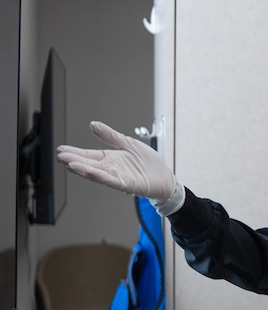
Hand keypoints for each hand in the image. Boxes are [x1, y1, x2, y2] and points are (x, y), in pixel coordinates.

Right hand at [57, 121, 173, 200]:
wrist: (165, 177)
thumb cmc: (149, 163)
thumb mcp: (128, 144)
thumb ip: (111, 136)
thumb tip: (93, 124)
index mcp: (110, 159)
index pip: (89, 155)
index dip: (75, 152)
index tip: (61, 149)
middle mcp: (111, 169)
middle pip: (89, 164)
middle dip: (74, 160)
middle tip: (60, 156)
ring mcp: (118, 177)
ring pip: (97, 173)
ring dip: (83, 169)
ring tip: (69, 164)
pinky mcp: (127, 185)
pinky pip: (111, 181)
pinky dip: (101, 176)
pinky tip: (90, 172)